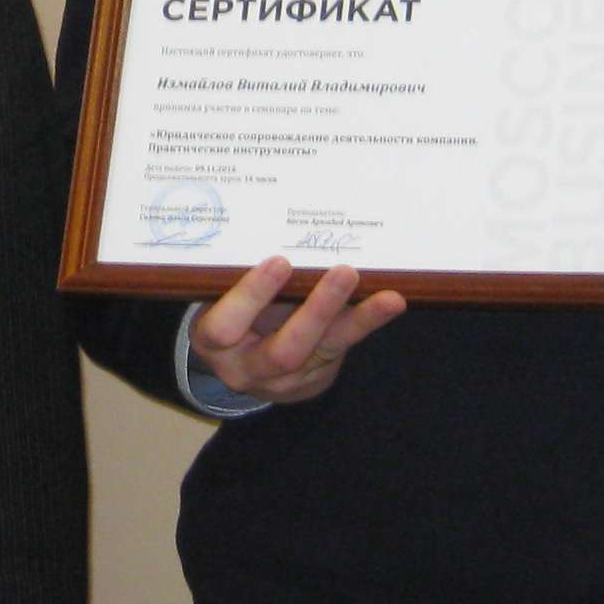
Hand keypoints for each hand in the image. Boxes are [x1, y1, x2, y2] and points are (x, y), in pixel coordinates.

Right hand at [189, 256, 407, 405]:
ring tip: (388, 298)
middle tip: (344, 272)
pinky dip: (366, 322)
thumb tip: (279, 223)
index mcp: (213, 343)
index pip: (225, 327)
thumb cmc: (229, 312)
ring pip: (322, 352)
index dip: (251, 296)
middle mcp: (246, 368)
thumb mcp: (220, 297)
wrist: (240, 363)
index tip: (280, 260)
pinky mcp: (313, 378)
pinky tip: (390, 303)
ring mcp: (283, 380)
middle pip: (283, 351)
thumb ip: (239, 276)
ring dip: (357, 321)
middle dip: (316, 312)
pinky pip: (342, 348)